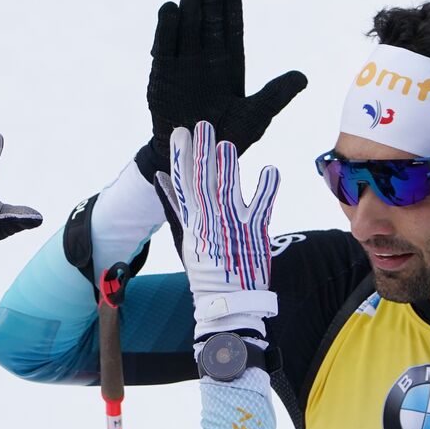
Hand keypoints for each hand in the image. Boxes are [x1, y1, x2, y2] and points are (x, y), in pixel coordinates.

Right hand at [145, 0, 306, 171]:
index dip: (231, 5)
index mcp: (229, 65)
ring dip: (188, 7)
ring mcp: (183, 66)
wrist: (195, 159)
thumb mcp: (256, 116)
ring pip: (186, 29)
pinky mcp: (162, 75)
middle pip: (208, 23)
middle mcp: (206, 60)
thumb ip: (276, 95)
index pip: (231, 28)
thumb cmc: (228, 139)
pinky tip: (170, 9)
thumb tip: (302, 77)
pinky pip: (164, 47)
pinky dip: (166, 29)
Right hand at [157, 121, 279, 339]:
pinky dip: (266, 189)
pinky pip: (262, 206)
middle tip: (203, 125)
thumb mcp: (185, 235)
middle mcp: (210, 221)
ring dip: (227, 167)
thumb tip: (161, 177)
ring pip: (228, 191)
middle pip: (204, 182)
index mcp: (193, 221)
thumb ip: (176, 204)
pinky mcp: (255, 233)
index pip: (183, 184)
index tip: (180, 133)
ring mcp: (232, 227)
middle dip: (202, 152)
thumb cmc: (206, 268)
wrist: (227, 302)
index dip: (181, 157)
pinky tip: (269, 169)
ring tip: (227, 144)